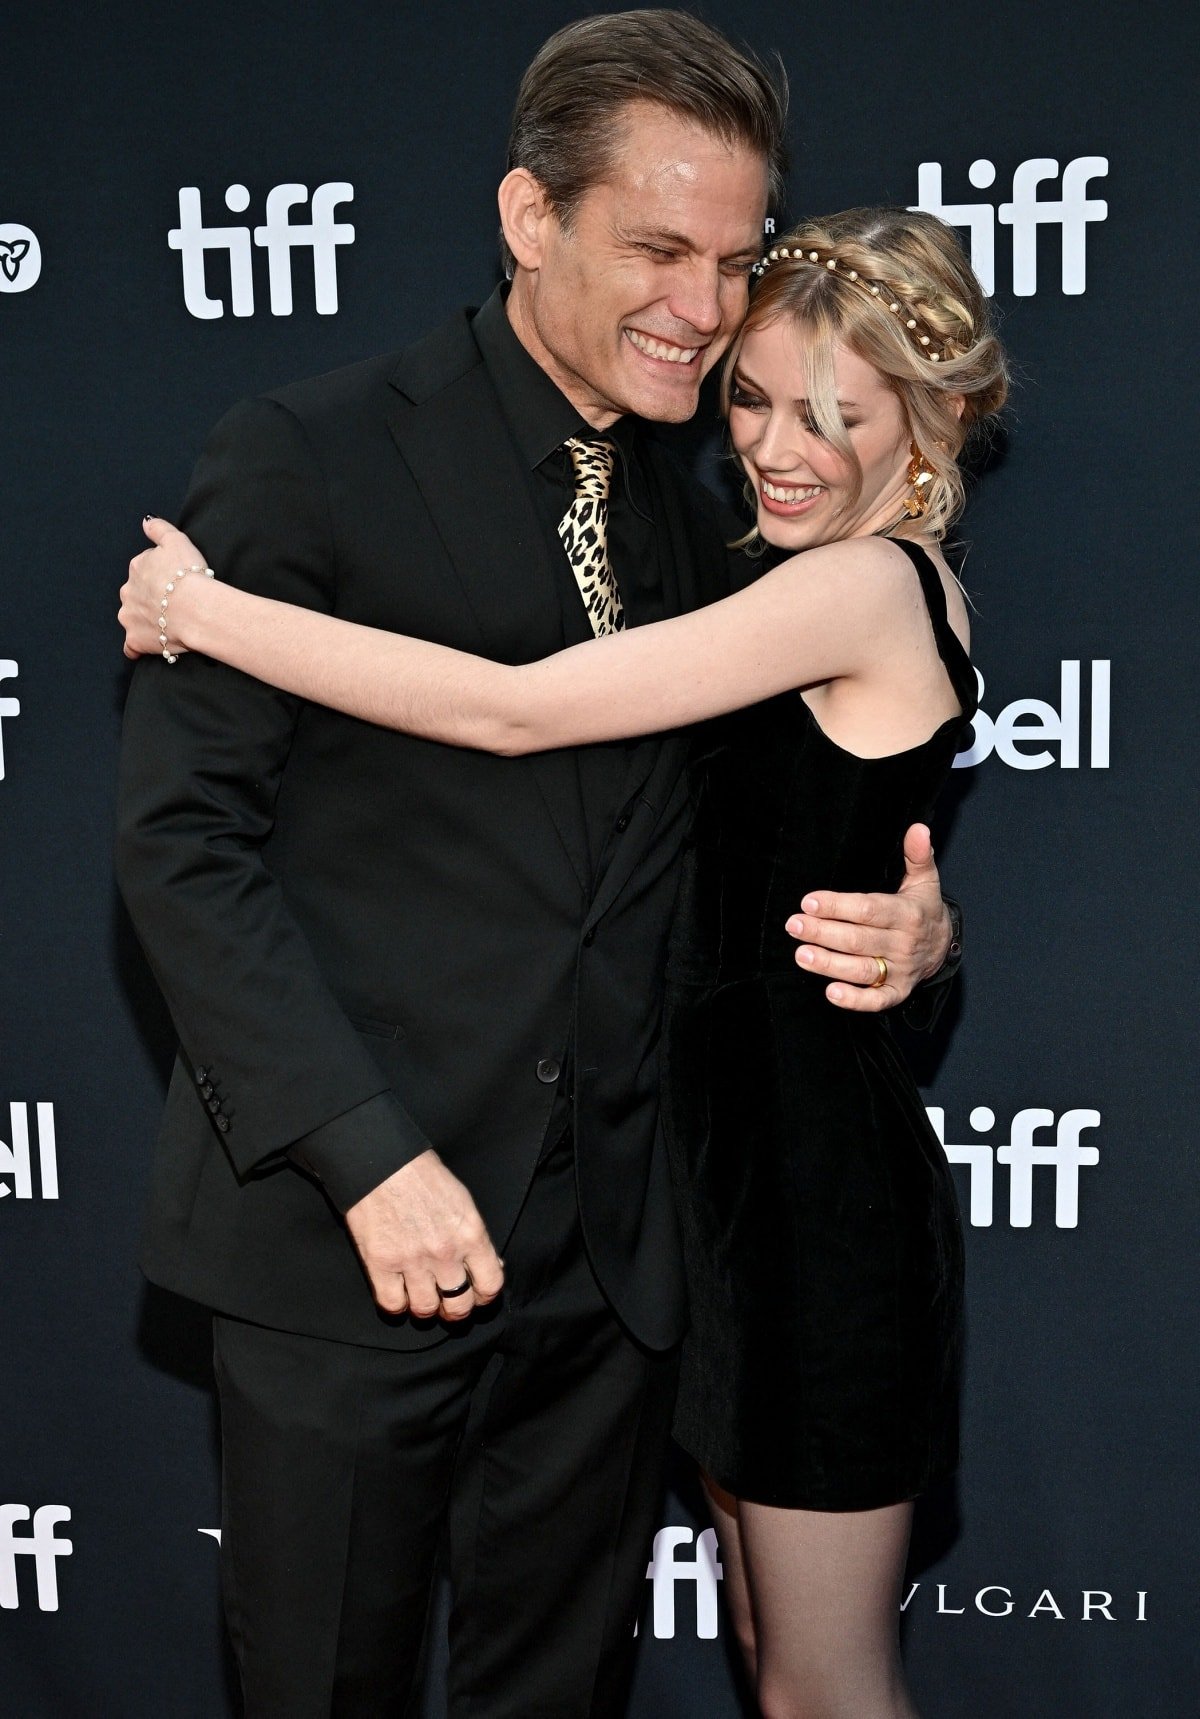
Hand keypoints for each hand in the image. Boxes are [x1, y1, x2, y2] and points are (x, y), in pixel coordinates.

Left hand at [119, 516, 208, 658]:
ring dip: (144, 621)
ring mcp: (129, 617)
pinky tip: (149, 646)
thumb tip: (146, 521)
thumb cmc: (190, 575)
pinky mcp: (135, 640)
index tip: (175, 583)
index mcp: (138, 568)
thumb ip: (159, 529)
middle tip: (173, 604)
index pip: (144, 570)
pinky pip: (131, 646)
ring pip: (132, 617)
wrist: (196, 610)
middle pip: (135, 594)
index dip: (160, 577)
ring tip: (166, 625)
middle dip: (149, 599)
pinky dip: (137, 647)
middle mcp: (128, 591)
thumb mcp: (178, 540)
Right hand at [344, 1148, 504, 1321]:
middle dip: (456, 1310)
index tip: (477, 1295)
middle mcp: (444, 1252)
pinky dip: (396, 1306)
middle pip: (459, 1306)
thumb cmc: (423, 1176)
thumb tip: (489, 1267)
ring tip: (423, 1300)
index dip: (485, 1296)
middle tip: (448, 1304)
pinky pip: (392, 1304)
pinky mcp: (380, 1263)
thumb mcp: (463, 1201)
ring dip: (426, 1310)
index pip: (491, 1285)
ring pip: (425, 1310)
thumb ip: (475, 1237)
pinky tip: (399, 1295)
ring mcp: (411, 1260)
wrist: (382, 1162)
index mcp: (470, 1234)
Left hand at [785, 823, 951, 1012]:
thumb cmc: (922, 908)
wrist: (944, 946)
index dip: (838, 906)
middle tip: (794, 925)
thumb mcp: (924, 880)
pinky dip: (856, 1001)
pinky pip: (877, 1000)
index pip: (869, 909)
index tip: (809, 901)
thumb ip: (918, 855)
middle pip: (859, 940)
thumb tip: (918, 828)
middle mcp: (903, 943)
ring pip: (862, 970)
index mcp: (907, 914)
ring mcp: (901, 970)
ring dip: (830, 964)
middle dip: (824, 933)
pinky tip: (831, 993)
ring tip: (802, 955)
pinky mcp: (898, 992)